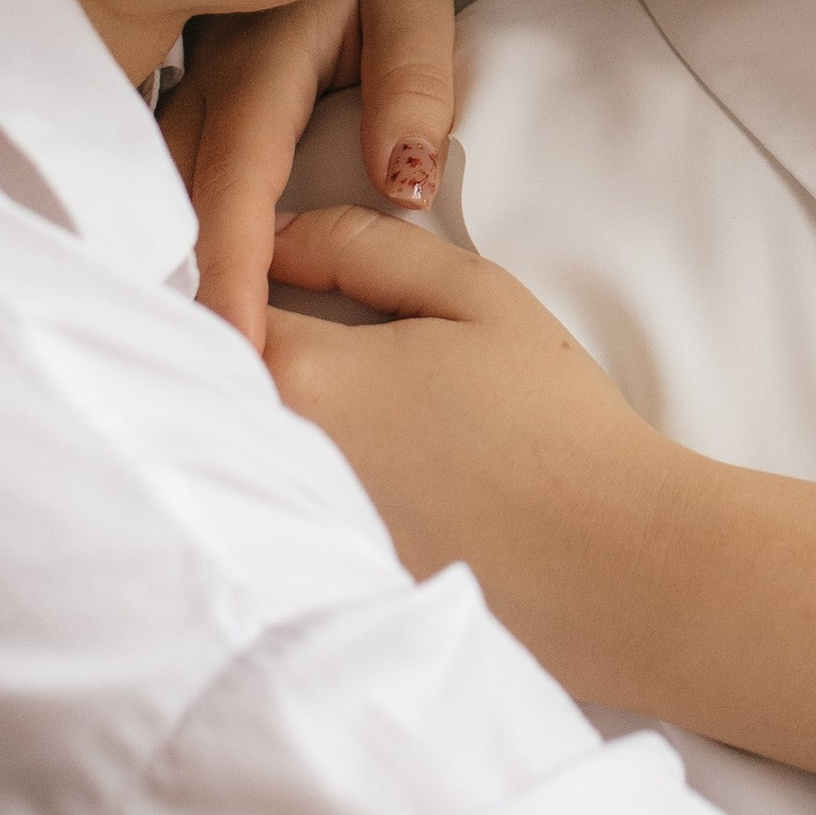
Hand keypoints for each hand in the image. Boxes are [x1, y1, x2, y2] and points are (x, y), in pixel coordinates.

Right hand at [167, 0, 456, 341]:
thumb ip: (412, 80)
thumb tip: (405, 185)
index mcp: (263, 56)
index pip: (237, 179)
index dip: (231, 266)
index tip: (237, 344)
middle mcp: (209, 78)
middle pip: (179, 198)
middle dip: (186, 289)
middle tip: (207, 384)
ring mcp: (193, 88)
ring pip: (165, 191)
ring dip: (174, 267)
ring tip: (192, 359)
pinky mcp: (197, 99)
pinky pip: (174, 178)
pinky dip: (176, 236)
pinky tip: (186, 293)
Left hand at [264, 207, 680, 704]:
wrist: (604, 561)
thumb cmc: (550, 421)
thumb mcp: (474, 294)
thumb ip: (363, 245)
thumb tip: (280, 234)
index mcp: (304, 375)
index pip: (218, 296)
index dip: (243, 269)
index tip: (284, 264)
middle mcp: (267, 458)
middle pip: (210, 379)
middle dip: (237, 342)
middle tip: (310, 333)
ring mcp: (283, 530)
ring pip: (231, 446)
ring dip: (251, 415)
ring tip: (346, 408)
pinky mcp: (308, 580)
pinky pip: (264, 511)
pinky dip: (280, 485)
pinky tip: (363, 477)